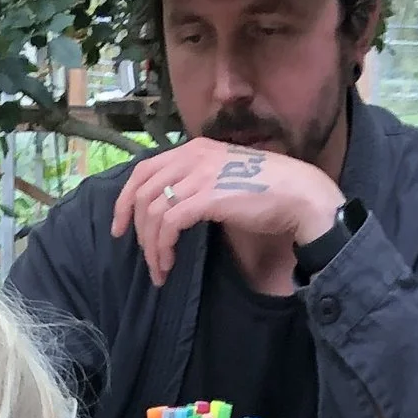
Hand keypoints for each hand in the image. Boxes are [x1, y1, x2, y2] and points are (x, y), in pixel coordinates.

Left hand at [112, 138, 344, 292]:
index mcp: (194, 149)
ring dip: (151, 246)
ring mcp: (200, 174)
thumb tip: (171, 213)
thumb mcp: (223, 179)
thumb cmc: (266, 191)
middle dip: (133, 228)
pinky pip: (169, 223)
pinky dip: (163, 247)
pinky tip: (169, 263)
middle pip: (141, 190)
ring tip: (160, 269)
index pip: (143, 169)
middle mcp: (193, 156)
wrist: (298, 195)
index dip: (124, 199)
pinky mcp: (208, 196)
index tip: (120, 227)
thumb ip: (196, 186)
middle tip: (143, 256)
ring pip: (152, 210)